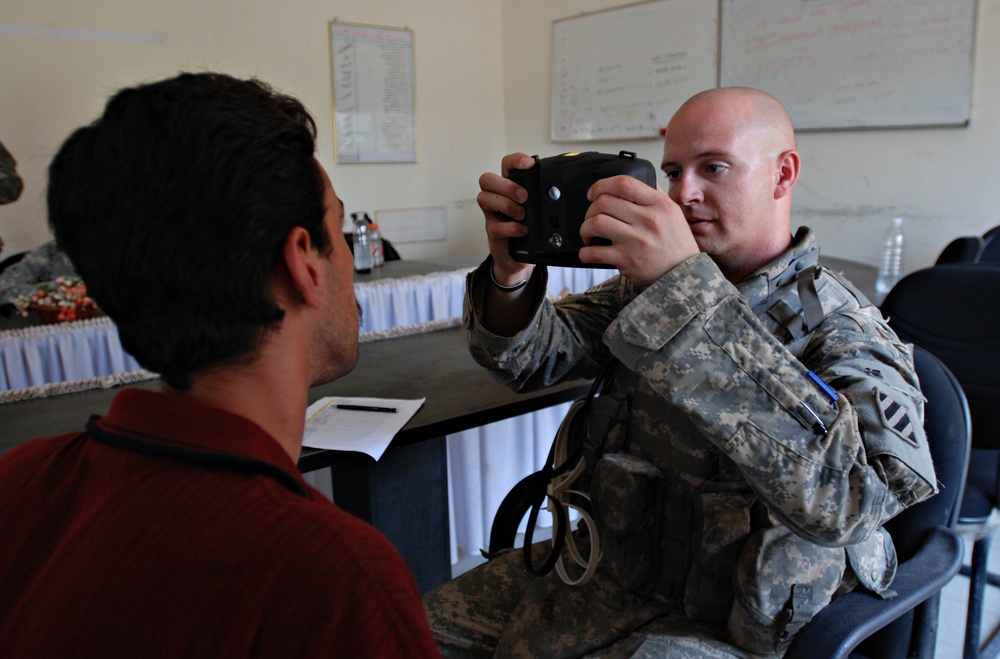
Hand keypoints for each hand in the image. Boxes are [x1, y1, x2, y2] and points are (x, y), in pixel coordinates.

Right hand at [476, 153, 535, 284]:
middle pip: (486, 179)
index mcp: (509, 189)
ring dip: (507, 205)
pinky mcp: (493, 234)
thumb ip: (544, 198)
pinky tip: (524, 230)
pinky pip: (495, 226)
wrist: (518, 260)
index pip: (506, 165)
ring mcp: (493, 216)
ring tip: (523, 215)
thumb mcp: (538, 210)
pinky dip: (512, 227)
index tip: (529, 163)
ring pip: (484, 198)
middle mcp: (497, 199)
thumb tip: (561, 189)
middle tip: (524, 196)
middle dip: (507, 185)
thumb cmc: (529, 230)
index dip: (515, 160)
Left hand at [579, 175, 698, 285]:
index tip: (593, 193)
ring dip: (585, 228)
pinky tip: (589, 252)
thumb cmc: (675, 242)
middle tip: (592, 217)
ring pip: (596, 223)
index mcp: (659, 204)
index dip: (601, 185)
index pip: (624, 183)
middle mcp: (648, 220)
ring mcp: (636, 240)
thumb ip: (654, 194)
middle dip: (590, 209)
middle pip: (604, 202)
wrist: (683, 273)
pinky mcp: (626, 260)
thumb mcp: (672, 211)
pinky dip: (585, 252)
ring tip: (589, 234)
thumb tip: (637, 176)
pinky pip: (594, 253)